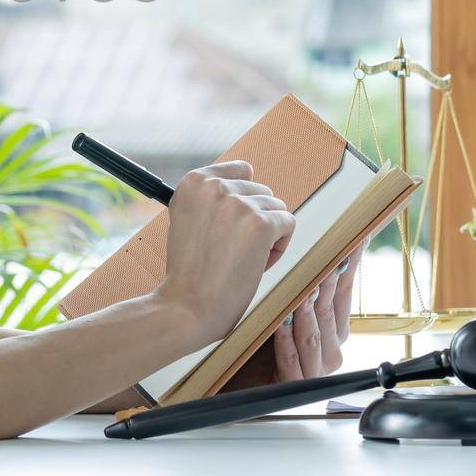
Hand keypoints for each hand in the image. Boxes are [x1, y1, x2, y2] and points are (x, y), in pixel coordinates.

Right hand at [153, 160, 295, 346]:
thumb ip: (211, 199)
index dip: (242, 199)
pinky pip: (288, 224)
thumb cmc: (189, 272)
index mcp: (194, 182)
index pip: (240, 170)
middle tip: (233, 250)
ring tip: (244, 259)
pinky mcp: (260, 223)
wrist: (187, 306)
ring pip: (277, 208)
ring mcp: (238, 203)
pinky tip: (257, 264)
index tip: (231, 225)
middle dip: (255, 220)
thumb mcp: (187, 220)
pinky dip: (279, 247)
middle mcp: (215, 186)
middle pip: (261, 191)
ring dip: (268, 235)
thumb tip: (247, 178)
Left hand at [220, 239, 367, 389]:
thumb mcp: (283, 306)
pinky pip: (290, 357)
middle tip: (325, 254)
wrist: (242, 384)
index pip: (345, 289)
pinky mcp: (292, 384)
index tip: (352, 237)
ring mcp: (314, 368)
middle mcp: (330, 348)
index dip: (347, 263)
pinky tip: (282, 320)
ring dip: (308, 307)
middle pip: (330, 308)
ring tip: (306, 284)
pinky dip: (286, 338)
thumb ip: (299, 282)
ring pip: (313, 332)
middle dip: (327, 280)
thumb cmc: (261, 342)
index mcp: (335, 329)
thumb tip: (308, 243)